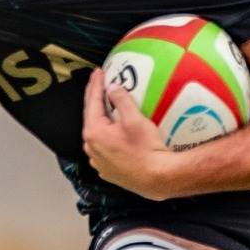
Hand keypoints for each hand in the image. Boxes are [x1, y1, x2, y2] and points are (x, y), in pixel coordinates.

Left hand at [81, 67, 178, 198]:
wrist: (158, 178)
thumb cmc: (147, 149)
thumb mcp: (134, 120)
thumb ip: (121, 100)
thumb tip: (112, 87)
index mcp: (94, 132)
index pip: (92, 102)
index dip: (95, 84)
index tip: (98, 71)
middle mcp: (91, 147)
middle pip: (91, 117)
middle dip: (95, 99)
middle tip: (99, 83)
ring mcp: (98, 161)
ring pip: (96, 134)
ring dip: (99, 119)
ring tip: (104, 105)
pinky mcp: (107, 170)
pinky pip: (103, 148)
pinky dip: (105, 136)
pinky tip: (112, 131)